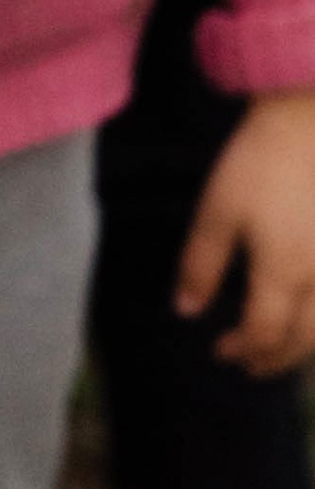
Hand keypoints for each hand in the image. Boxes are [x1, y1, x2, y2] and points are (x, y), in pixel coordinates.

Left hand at [176, 89, 314, 373]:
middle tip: (252, 368)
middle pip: (304, 340)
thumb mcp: (218, 210)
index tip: (220, 352)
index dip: (242, 349)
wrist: (311, 120)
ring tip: (282, 350)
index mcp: (284, 273)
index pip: (264, 332)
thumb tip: (186, 311)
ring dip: (305, 347)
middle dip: (275, 359)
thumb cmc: (261, 163)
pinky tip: (310, 316)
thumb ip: (201, 264)